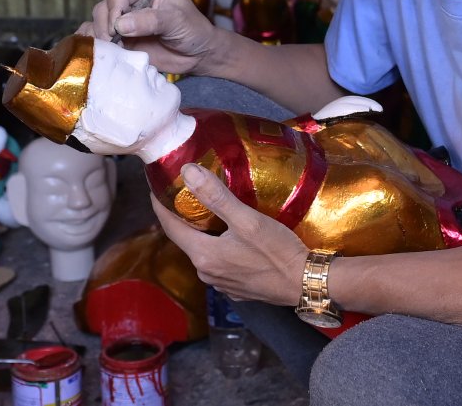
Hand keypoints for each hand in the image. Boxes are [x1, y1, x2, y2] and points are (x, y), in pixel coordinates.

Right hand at [78, 0, 220, 76]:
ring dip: (99, 36)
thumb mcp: (177, 21)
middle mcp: (132, 0)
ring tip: (110, 49)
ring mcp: (125, 20)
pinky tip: (99, 51)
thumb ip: (151, 21)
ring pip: (98, 22)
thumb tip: (121, 25)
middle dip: (105, 26)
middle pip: (103, 7)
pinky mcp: (122, 38)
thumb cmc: (194, 31)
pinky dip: (94, 43)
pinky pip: (98, 36)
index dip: (114, 10)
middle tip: (114, 43)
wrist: (198, 54)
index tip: (117, 30)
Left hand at [151, 163, 308, 304]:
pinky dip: (218, 247)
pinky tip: (229, 236)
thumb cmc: (277, 251)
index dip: (160, 206)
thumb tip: (186, 172)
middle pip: (186, 240)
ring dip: (202, 233)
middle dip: (182, 217)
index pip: (170, 227)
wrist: (306, 282)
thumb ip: (215, 196)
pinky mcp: (237, 288)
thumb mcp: (247, 219)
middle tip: (184, 194)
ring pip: (204, 252)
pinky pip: (220, 263)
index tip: (155, 188)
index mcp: (204, 255)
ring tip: (207, 211)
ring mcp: (222, 284)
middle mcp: (207, 273)